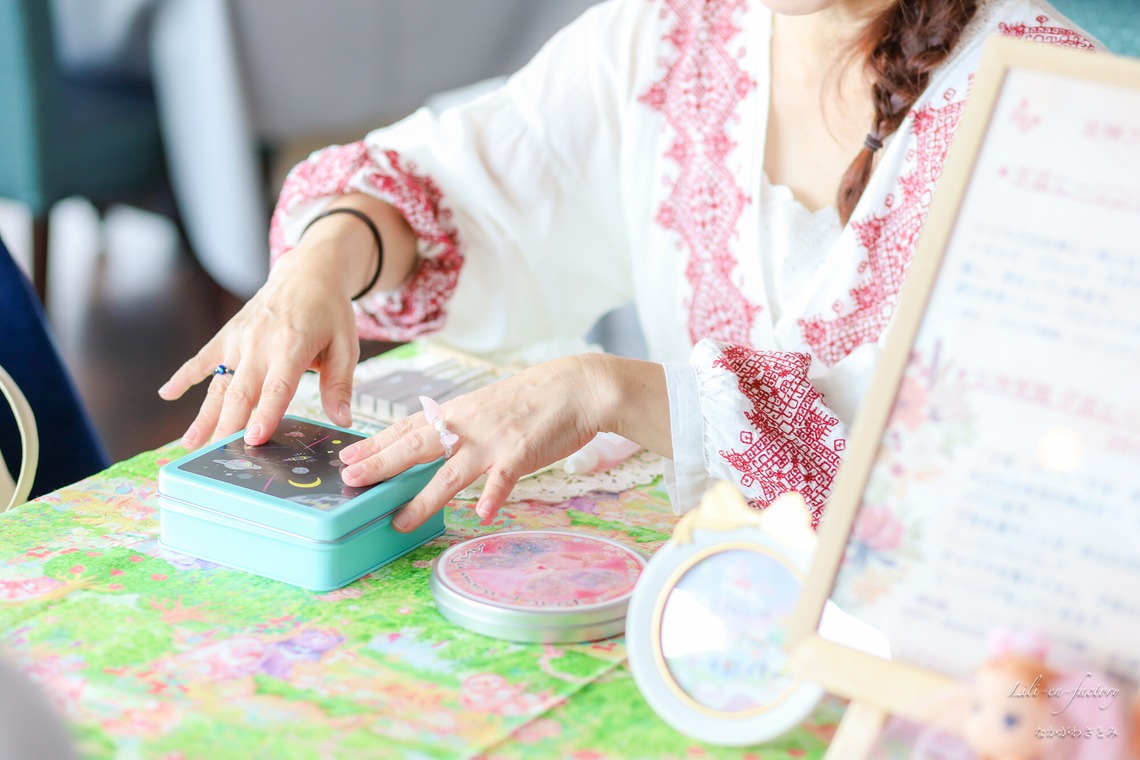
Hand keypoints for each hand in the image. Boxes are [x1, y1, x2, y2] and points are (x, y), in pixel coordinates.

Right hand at [157, 245, 360, 447]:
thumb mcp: (346, 346)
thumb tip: (342, 421)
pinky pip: (202, 358)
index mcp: (293, 346)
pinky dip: (184, 376)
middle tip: (216, 458)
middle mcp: (260, 343)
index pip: (277, 387)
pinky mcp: (227, 336)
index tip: (254, 440)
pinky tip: (167, 394)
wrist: (307, 273)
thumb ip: (340, 385)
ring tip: (190, 444)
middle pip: (241, 392)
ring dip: (204, 415)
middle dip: (228, 426)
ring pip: (218, 383)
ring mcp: (239, 339)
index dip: (266, 414)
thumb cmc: (330, 312)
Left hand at [339, 355, 605, 530]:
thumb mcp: (486, 406)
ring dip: (423, 499)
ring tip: (399, 521)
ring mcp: (492, 441)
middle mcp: (467, 425)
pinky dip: (492, 496)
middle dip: (381, 464)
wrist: (575, 387)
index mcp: (457, 412)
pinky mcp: (520, 454)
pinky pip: (502, 479)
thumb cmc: (533, 400)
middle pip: (416, 446)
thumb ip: (459, 425)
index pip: (407, 427)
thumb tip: (433, 441)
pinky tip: (481, 514)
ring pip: (450, 473)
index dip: (376, 443)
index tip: (347, 457)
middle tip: (351, 480)